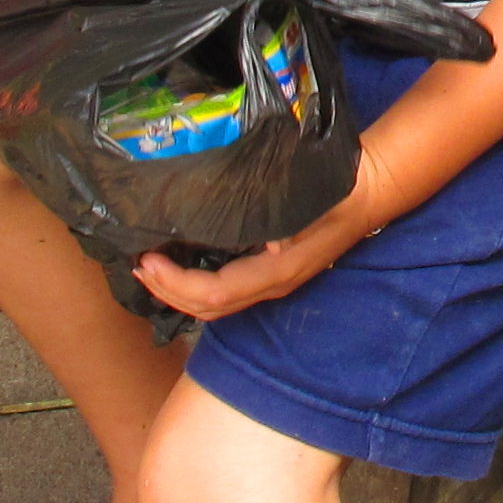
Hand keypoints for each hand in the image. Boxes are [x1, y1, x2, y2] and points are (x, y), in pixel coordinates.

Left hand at [135, 207, 363, 320]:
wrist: (366, 193)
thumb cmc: (338, 193)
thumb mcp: (318, 202)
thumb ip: (294, 224)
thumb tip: (271, 245)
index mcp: (277, 272)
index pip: (216, 295)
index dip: (177, 284)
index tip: (148, 259)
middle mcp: (269, 285)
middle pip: (207, 309)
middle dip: (166, 292)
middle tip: (136, 267)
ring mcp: (268, 283)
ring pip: (213, 306)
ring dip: (175, 292)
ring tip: (148, 270)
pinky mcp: (266, 272)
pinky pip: (222, 291)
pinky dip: (191, 285)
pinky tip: (177, 265)